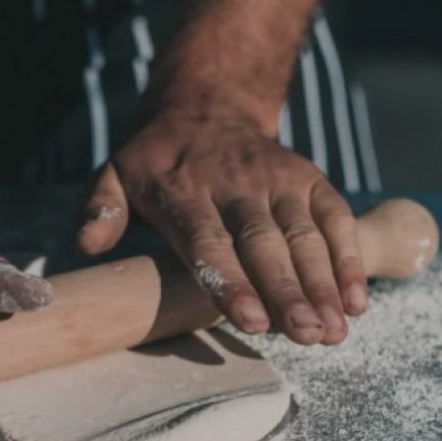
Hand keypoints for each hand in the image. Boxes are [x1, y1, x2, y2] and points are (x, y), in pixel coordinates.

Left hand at [77, 106, 365, 345]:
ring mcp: (276, 180)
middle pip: (263, 243)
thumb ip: (101, 207)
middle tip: (308, 335)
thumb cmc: (157, 159)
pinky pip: (334, 216)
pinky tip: (357, 300)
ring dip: (324, 283)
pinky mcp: (307, 178)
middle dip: (288, 291)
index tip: (253, 321)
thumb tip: (84, 244)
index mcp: (183, 192)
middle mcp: (233, 186)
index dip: (230, 281)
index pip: (207, 241)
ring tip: (335, 331)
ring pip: (304, 233)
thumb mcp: (114, 172)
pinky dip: (348, 257)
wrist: (207, 105)